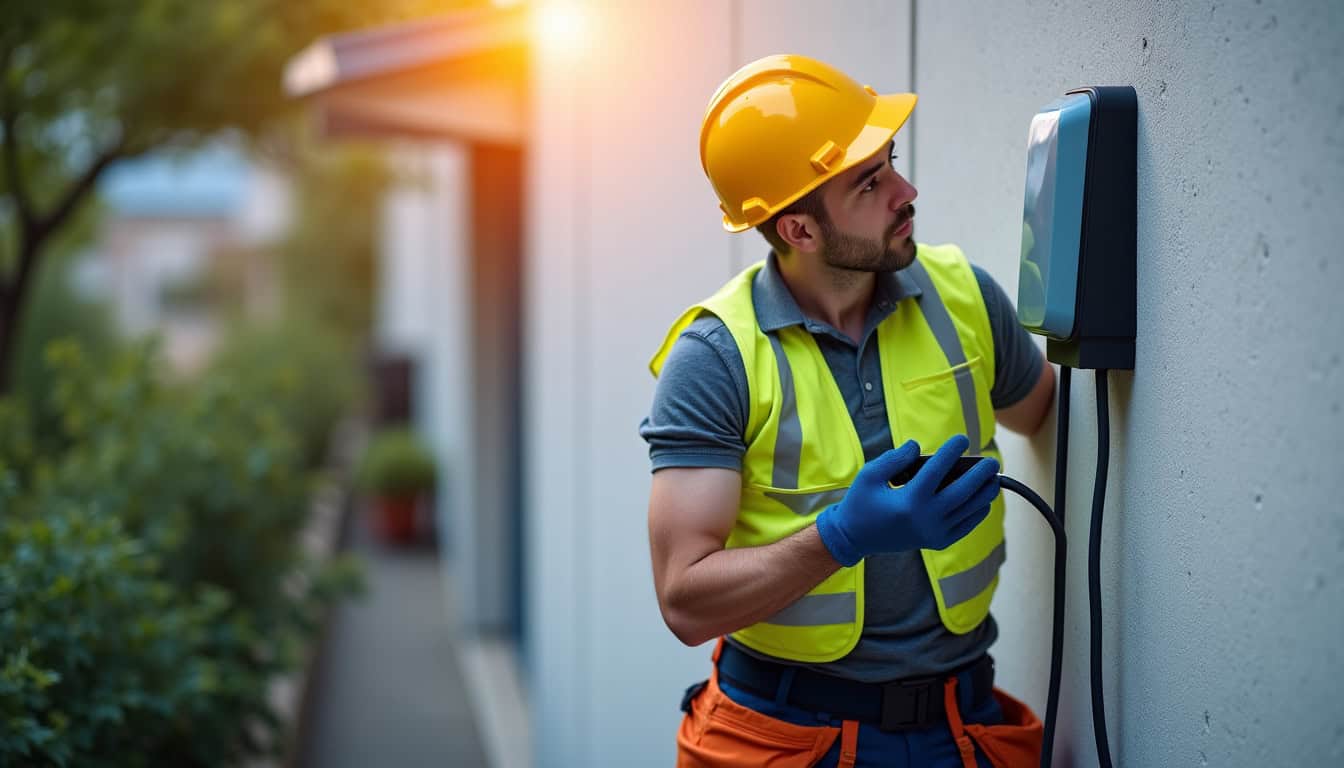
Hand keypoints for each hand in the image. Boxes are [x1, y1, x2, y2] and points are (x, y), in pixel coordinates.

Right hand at [814, 435, 999, 566]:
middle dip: (980, 474)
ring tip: (995, 478)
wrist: (854, 537)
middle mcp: (925, 519)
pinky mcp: (936, 542)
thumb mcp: (870, 475)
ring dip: (984, 494)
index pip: (937, 470)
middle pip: (962, 492)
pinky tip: (984, 501)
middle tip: (992, 461)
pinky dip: (977, 514)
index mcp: (909, 501)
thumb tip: (917, 446)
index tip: (963, 438)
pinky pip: (965, 527)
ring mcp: (933, 533)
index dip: (952, 451)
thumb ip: (895, 458)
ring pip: (968, 511)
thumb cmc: (861, 502)